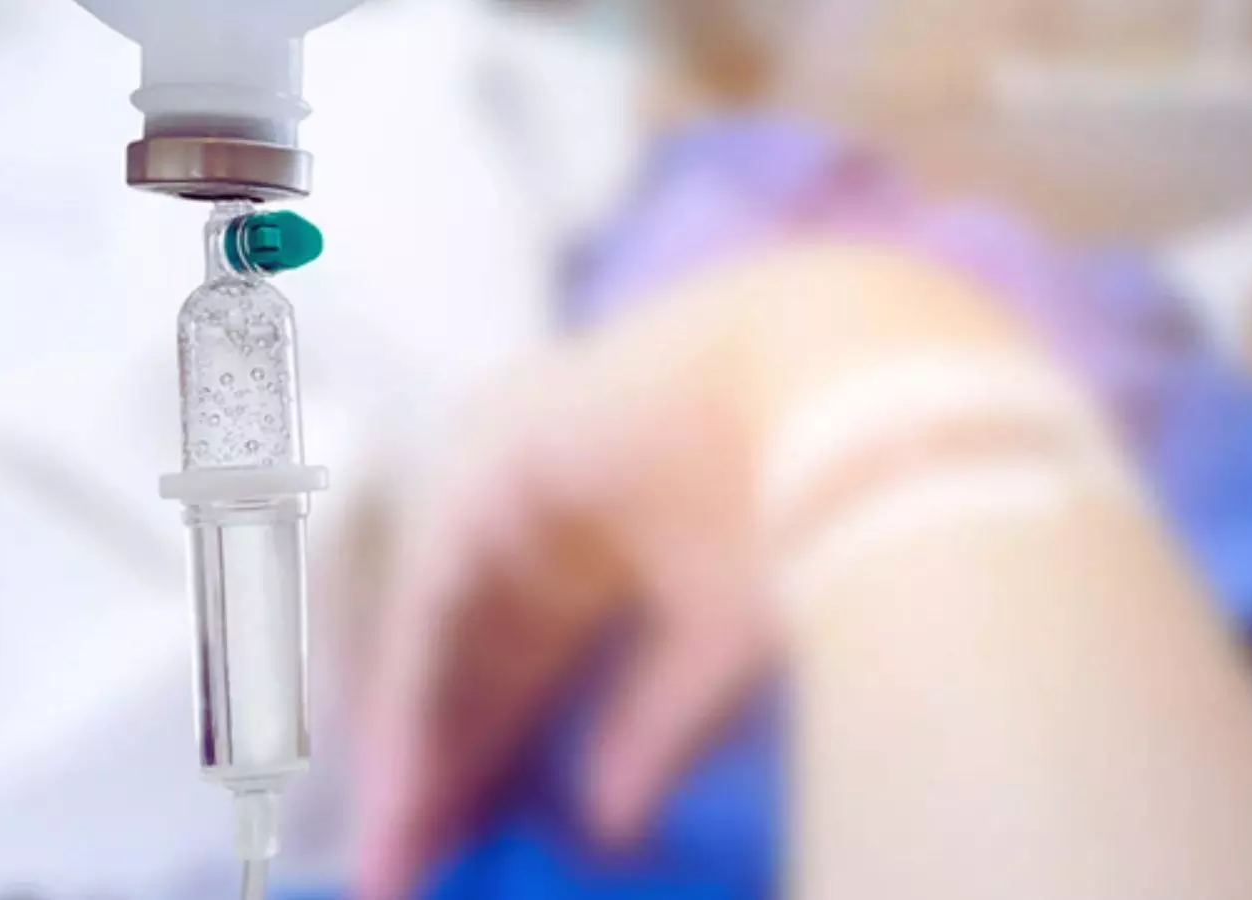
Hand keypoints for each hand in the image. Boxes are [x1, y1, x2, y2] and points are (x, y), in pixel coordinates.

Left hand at [340, 245, 1026, 897]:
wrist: (856, 392)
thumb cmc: (820, 501)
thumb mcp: (723, 641)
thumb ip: (651, 724)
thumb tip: (610, 819)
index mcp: (617, 531)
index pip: (536, 655)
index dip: (500, 747)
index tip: (468, 842)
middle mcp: (553, 503)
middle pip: (479, 650)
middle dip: (447, 757)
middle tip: (408, 864)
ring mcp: (513, 471)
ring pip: (447, 628)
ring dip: (421, 738)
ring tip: (395, 850)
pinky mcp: (491, 459)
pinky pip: (437, 601)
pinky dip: (417, 694)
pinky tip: (406, 782)